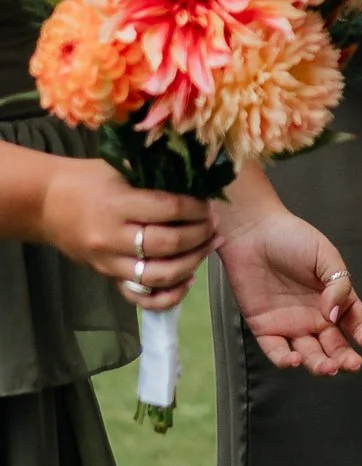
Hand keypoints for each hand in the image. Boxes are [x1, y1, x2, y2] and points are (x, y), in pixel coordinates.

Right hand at [42, 170, 215, 308]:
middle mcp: (113, 237)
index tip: (208, 204)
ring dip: (193, 262)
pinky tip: (188, 279)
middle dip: (200, 234)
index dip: (196, 208)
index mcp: (118, 204)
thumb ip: (154, 175)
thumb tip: (197, 179)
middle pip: (169, 244)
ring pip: (161, 274)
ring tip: (208, 246)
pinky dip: (170, 294)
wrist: (46, 204)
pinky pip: (142, 297)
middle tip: (212, 225)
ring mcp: (109, 263)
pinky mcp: (107, 278)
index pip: (169, 209)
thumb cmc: (87, 181)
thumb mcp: (119, 168)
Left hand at [213, 206, 361, 374]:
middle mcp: (315, 316)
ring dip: (319, 364)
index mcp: (334, 298)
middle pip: (334, 345)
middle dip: (345, 358)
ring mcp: (291, 324)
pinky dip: (285, 360)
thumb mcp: (326, 255)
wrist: (252, 232)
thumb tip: (335, 315)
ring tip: (327, 367)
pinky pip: (276, 350)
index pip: (356, 321)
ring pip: (309, 354)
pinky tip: (294, 360)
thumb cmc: (292, 238)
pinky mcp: (265, 328)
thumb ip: (338, 285)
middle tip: (351, 364)